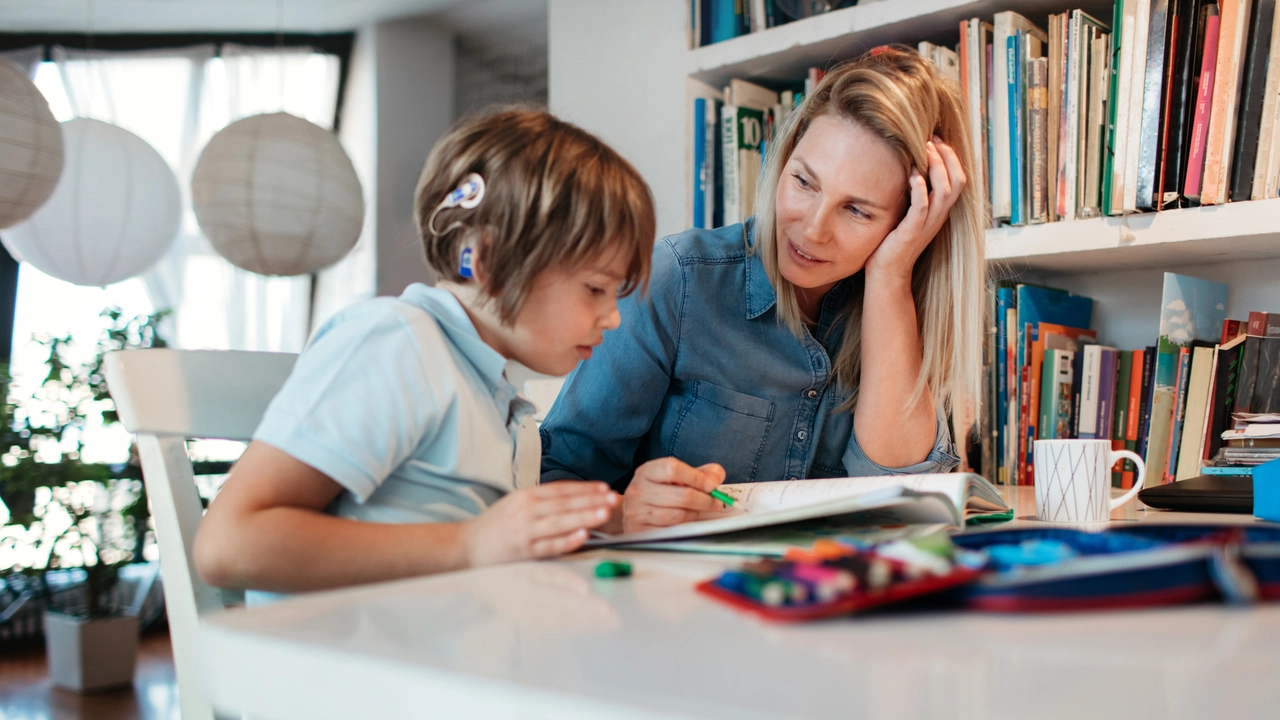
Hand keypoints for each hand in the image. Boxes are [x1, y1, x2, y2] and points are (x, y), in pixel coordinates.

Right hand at [463, 481, 617, 566]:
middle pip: (565, 503)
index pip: (561, 489)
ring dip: (584, 515)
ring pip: (560, 521)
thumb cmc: (495, 526)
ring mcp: (525, 531)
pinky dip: (567, 540)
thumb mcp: (515, 505)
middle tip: (614, 498)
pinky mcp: (523, 551)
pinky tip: (583, 535)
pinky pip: (549, 545)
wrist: (466, 546)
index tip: (605, 488)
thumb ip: (541, 502)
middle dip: (592, 500)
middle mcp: (526, 510)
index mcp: (526, 497)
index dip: (585, 488)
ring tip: (605, 512)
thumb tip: (573, 500)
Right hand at [621, 457, 726, 532]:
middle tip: (716, 502)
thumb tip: (716, 478)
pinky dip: (684, 528)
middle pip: (682, 495)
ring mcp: (637, 512)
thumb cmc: (660, 491)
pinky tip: (685, 523)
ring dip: (694, 515)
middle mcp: (638, 490)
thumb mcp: (676, 477)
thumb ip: (700, 473)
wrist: (634, 511)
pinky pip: (672, 532)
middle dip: (705, 500)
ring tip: (697, 511)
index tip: (712, 486)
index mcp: (647, 471)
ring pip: (679, 516)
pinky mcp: (640, 532)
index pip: (673, 469)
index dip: (697, 477)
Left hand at [864, 136, 965, 281]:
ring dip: (936, 166)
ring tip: (924, 149)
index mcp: (940, 210)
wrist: (887, 272)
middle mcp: (939, 216)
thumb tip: (908, 167)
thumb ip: (914, 193)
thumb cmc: (893, 241)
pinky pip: (922, 206)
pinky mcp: (912, 231)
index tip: (936, 139)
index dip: (951, 157)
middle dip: (947, 156)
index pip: (958, 178)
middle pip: (958, 180)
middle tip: (932, 139)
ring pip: (944, 190)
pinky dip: (920, 188)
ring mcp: (927, 224)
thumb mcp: (908, 213)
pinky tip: (912, 173)